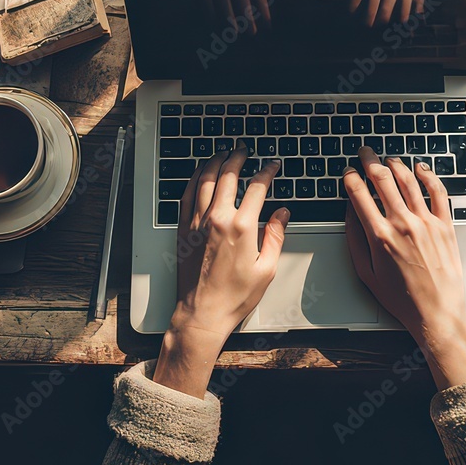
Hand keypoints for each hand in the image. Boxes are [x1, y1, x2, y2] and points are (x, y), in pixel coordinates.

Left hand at [153, 149, 288, 397]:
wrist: (202, 313)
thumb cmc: (234, 297)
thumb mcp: (266, 268)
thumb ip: (275, 235)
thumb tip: (282, 213)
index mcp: (241, 227)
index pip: (257, 187)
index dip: (267, 171)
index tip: (272, 165)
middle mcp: (218, 220)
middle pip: (228, 175)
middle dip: (238, 158)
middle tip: (244, 151)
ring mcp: (198, 223)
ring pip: (205, 180)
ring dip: (215, 162)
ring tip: (222, 153)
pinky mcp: (184, 230)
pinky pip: (187, 195)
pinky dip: (195, 179)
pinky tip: (200, 173)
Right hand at [344, 148, 465, 389]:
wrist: (437, 312)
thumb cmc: (401, 298)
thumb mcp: (366, 273)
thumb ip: (355, 240)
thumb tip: (350, 213)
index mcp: (379, 236)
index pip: (359, 195)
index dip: (350, 178)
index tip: (348, 172)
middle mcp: (403, 224)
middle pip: (382, 179)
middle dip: (370, 161)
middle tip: (365, 152)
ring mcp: (426, 222)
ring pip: (408, 180)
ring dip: (395, 164)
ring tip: (388, 158)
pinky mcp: (445, 225)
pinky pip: (437, 192)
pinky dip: (428, 175)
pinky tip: (420, 168)